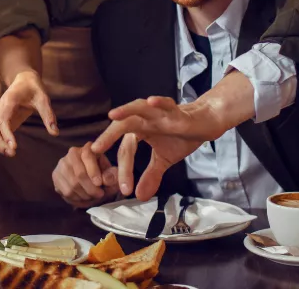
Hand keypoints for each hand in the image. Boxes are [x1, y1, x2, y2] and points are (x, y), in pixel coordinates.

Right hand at [0, 70, 56, 156]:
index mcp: (9, 101)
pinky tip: (6, 149)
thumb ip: (48, 115)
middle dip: (0, 142)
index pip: (3, 120)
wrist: (24, 79)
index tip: (14, 147)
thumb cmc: (34, 88)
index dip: (7, 134)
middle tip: (13, 153)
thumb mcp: (43, 99)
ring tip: (10, 154)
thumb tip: (55, 133)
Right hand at [52, 135, 137, 208]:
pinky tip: (82, 197)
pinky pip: (65, 191)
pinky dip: (76, 198)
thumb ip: (111, 176)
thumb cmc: (102, 175)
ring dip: (84, 195)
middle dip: (91, 188)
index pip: (88, 156)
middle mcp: (72, 153)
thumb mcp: (111, 174)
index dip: (94, 171)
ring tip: (92, 197)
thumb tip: (107, 179)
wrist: (89, 181)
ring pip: (72, 184)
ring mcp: (61, 164)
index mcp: (88, 148)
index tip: (99, 184)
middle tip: (99, 195)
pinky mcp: (55, 175)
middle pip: (79, 174)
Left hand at [90, 96, 224, 200]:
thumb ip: (150, 176)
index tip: (124, 189)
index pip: (126, 150)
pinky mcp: (175, 110)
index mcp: (139, 131)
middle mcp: (145, 120)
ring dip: (126, 111)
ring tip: (113, 115)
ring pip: (139, 109)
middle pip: (123, 126)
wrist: (204, 124)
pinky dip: (158, 102)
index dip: (124, 169)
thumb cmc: (180, 137)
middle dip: (109, 136)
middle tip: (95, 149)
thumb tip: (139, 197)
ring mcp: (159, 113)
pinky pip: (166, 104)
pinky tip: (150, 102)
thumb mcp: (163, 160)